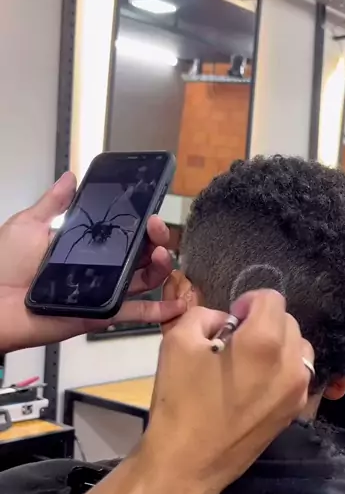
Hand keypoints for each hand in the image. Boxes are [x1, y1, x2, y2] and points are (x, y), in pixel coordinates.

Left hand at [0, 172, 185, 352]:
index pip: (121, 232)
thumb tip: (69, 178)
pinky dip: (159, 310)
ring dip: (161, 267)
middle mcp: (97, 269)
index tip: (149, 211)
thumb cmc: (1, 266)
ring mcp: (102, 292)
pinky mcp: (101, 315)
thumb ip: (53, 204)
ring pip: (143, 280)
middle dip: (156, 239)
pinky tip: (178, 303)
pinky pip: (134, 314)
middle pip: (139, 254)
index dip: (140, 222)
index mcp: (82, 246)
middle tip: (156, 228)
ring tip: (163, 254)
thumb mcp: (29, 225)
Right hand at [142, 290, 312, 493]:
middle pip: (287, 322)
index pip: (271, 298)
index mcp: (265, 342)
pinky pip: (296, 375)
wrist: (186, 464)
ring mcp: (297, 391)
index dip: (246, 302)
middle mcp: (291, 363)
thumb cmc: (180, 401)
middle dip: (261, 324)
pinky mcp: (295, 412)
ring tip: (245, 365)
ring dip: (276, 346)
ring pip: (298, 348)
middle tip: (231, 344)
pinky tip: (252, 386)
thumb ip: (205, 315)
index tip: (229, 321)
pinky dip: (280, 370)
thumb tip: (226, 322)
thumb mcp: (178, 341)